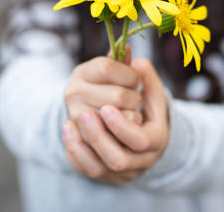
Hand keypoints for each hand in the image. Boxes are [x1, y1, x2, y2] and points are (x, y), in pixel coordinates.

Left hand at [62, 58, 168, 184]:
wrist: (145, 135)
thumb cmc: (147, 107)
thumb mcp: (151, 91)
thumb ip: (142, 73)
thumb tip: (124, 51)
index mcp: (157, 138)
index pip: (140, 140)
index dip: (122, 126)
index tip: (108, 106)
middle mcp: (140, 159)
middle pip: (119, 159)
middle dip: (100, 137)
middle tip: (86, 114)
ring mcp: (121, 170)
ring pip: (99, 168)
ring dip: (84, 145)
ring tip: (71, 121)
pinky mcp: (104, 173)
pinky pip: (85, 169)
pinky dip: (75, 152)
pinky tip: (67, 129)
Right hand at [64, 45, 142, 125]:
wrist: (92, 120)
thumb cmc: (110, 90)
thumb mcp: (116, 73)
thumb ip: (123, 61)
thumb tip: (125, 47)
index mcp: (82, 72)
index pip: (108, 67)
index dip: (129, 74)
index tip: (135, 80)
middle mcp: (73, 92)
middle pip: (118, 95)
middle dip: (134, 97)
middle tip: (133, 98)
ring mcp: (77, 115)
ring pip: (120, 115)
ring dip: (133, 113)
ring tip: (128, 110)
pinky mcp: (85, 136)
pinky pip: (117, 133)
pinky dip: (127, 128)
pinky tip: (123, 124)